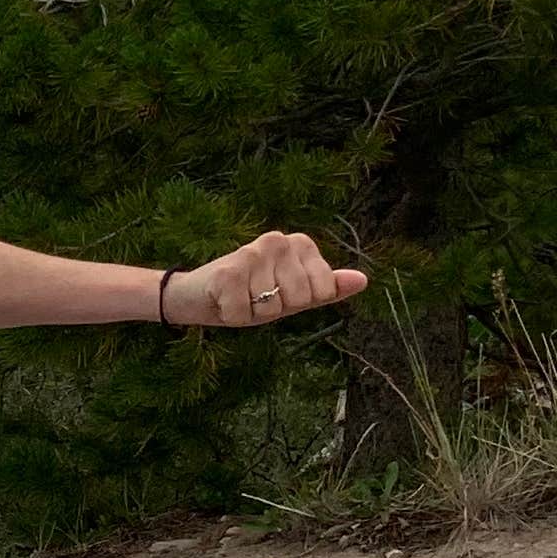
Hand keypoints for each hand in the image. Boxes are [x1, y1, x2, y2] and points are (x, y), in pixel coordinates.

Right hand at [166, 231, 366, 329]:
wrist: (193, 296)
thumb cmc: (246, 295)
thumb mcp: (292, 294)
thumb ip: (326, 287)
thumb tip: (363, 280)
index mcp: (299, 243)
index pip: (323, 291)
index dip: (299, 303)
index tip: (277, 293)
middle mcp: (278, 240)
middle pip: (298, 300)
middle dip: (274, 310)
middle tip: (253, 298)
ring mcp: (252, 253)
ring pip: (271, 309)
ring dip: (251, 314)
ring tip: (237, 299)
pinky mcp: (228, 271)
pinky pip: (245, 314)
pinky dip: (232, 317)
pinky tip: (222, 302)